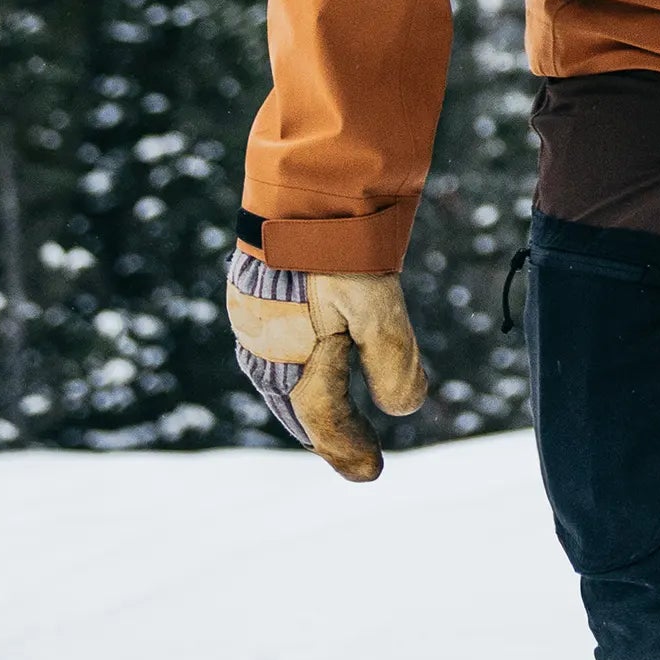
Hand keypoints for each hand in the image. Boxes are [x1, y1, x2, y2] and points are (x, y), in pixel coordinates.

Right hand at [224, 249, 428, 480]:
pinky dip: (291, 368)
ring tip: (322, 424)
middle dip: (321, 434)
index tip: (373, 474)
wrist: (303, 184)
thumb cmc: (337, 249)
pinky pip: (271, 346)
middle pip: (293, 405)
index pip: (322, 419)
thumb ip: (391, 360)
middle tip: (349, 459)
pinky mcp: (255, 291)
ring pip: (277, 378)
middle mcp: (262, 345)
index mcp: (287, 359)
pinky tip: (302, 362)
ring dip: (302, 405)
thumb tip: (405, 410)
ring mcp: (254, 317)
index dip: (347, 449)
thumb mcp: (375, 306)